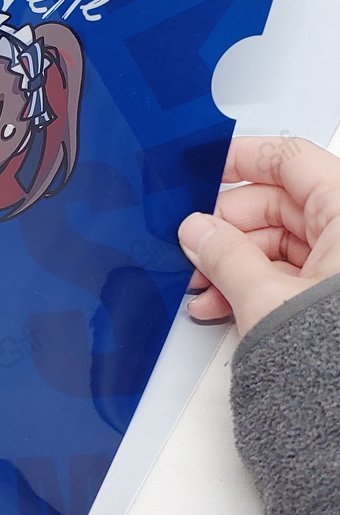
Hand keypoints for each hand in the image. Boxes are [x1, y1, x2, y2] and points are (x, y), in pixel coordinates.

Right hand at [178, 136, 339, 335]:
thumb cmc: (338, 355)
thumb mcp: (268, 298)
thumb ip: (224, 256)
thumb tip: (196, 230)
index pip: (290, 160)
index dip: (243, 159)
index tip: (203, 170)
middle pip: (278, 206)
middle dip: (227, 228)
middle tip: (191, 246)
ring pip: (278, 244)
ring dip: (231, 263)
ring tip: (200, 290)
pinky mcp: (334, 296)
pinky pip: (286, 274)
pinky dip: (250, 284)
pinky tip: (218, 304)